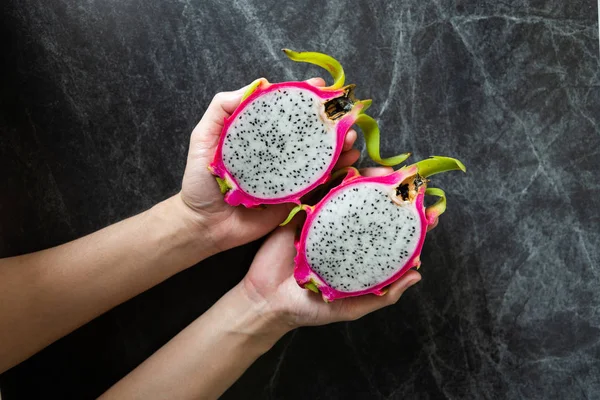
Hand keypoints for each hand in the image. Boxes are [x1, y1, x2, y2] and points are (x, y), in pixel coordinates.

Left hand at [179, 78, 360, 251]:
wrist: (203, 225)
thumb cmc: (199, 181)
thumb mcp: (204, 138)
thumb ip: (222, 109)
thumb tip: (260, 84)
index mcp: (258, 135)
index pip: (284, 110)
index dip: (303, 96)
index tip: (321, 86)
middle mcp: (276, 152)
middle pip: (308, 132)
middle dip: (329, 120)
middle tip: (344, 113)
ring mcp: (288, 175)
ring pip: (319, 155)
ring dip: (339, 144)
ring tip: (351, 137)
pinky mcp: (294, 198)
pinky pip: (319, 183)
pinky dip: (338, 171)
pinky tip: (351, 161)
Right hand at [241, 167, 421, 331]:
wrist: (267, 301)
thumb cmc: (310, 308)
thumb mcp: (350, 306)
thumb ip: (382, 295)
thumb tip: (417, 275)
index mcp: (359, 253)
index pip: (390, 233)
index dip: (410, 222)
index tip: (430, 213)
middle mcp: (345, 233)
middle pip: (371, 206)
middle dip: (391, 192)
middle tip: (406, 184)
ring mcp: (323, 220)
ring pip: (347, 192)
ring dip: (365, 177)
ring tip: (382, 172)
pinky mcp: (301, 211)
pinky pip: (318, 190)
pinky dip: (332, 177)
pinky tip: (347, 168)